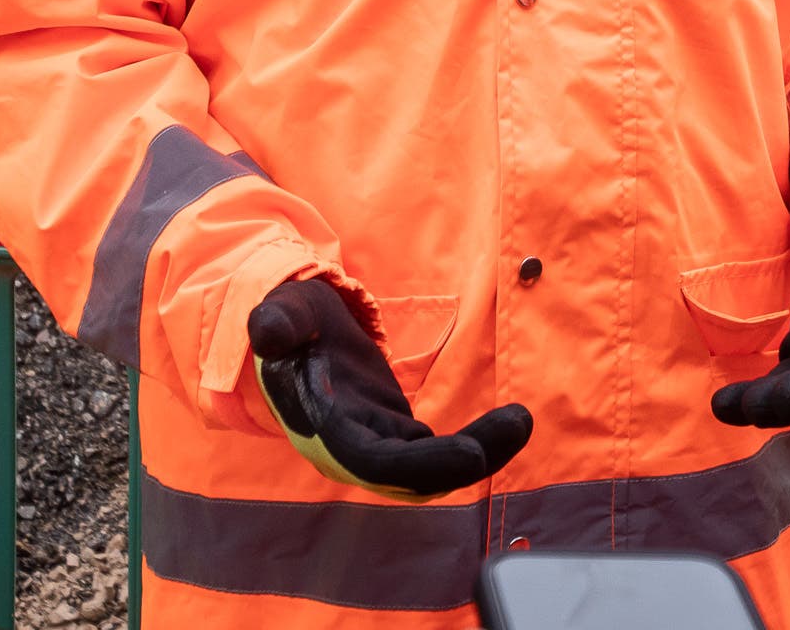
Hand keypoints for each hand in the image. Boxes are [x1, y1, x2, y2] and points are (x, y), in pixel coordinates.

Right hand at [249, 278, 531, 498]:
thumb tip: (268, 333)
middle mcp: (350, 451)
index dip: (422, 466)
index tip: (470, 453)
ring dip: (477, 453)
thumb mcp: (284, 310)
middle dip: (464, 461)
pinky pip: (436, 452)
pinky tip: (507, 424)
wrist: (293, 331)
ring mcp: (374, 446)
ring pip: (429, 470)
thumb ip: (279, 321)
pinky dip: (473, 443)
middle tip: (518, 424)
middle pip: (411, 478)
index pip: (373, 462)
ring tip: (521, 421)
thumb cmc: (292, 319)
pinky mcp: (393, 433)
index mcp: (322, 429)